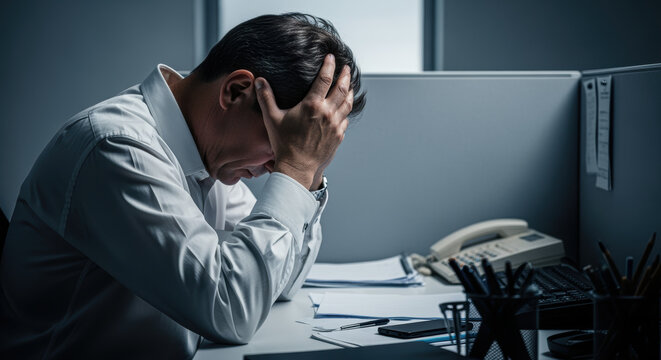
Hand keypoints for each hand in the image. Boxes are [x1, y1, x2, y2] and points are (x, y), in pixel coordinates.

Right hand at [255, 54, 352, 189]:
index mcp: (312, 105)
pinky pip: (345, 119)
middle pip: (341, 88)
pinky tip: (344, 108)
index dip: (329, 66)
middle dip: (344, 75)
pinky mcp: (338, 136)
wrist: (297, 167)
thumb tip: (259, 81)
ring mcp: (335, 125)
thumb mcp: (272, 119)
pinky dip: (346, 110)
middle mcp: (327, 113)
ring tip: (349, 85)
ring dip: (349, 91)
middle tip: (346, 68)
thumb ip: (266, 97)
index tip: (332, 58)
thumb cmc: (284, 144)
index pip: (324, 79)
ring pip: (347, 103)